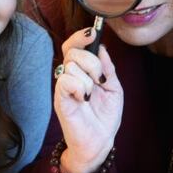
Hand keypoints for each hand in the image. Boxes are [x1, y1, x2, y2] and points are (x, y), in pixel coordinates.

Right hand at [54, 28, 123, 172]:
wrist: (100, 140)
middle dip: (91, 61)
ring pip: (71, 65)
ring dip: (88, 79)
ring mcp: (63, 87)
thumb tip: (102, 47)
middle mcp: (70, 76)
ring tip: (91, 95)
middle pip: (72, 51)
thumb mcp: (113, 87)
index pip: (73, 45)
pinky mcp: (59, 99)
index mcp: (82, 71)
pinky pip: (65, 81)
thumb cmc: (104, 115)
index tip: (93, 32)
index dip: (81, 36)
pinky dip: (80, 87)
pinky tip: (84, 99)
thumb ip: (107, 67)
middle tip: (99, 79)